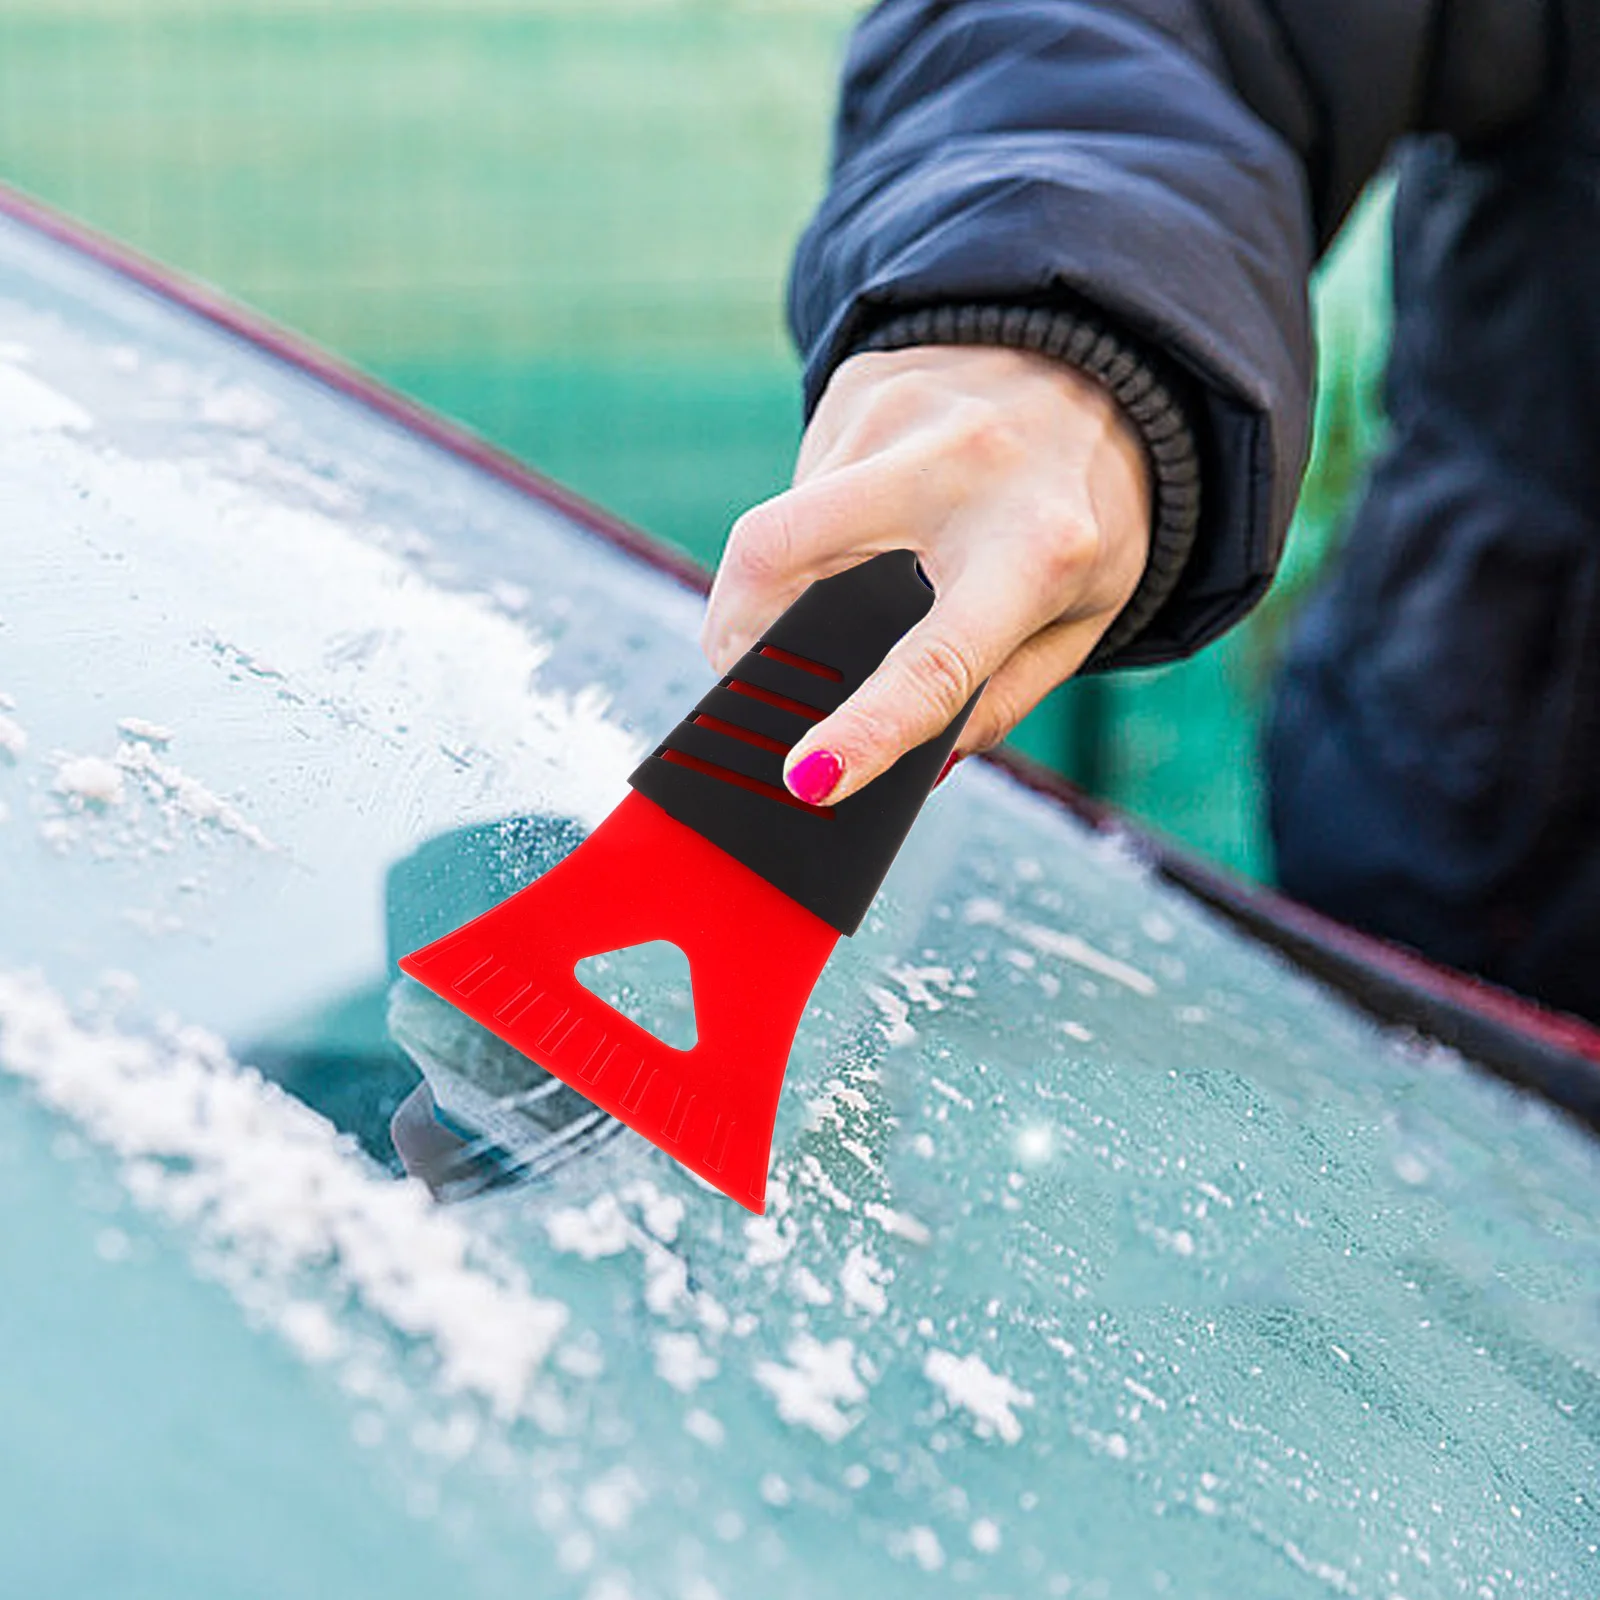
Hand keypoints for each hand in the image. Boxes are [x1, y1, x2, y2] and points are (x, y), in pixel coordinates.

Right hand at [700, 344, 1152, 804]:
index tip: (806, 779)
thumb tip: (916, 768)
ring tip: (832, 592)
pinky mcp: (862, 382)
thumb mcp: (1084, 618)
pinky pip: (798, 482)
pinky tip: (866, 523)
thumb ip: (1003, 700)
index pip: (934, 660)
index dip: (865, 727)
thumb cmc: (1092, 513)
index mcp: (1037, 547)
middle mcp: (961, 466)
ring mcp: (900, 412)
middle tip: (739, 681)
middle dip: (733, 633)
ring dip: (771, 584)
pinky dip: (807, 528)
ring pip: (771, 525)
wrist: (1115, 363)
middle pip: (781, 554)